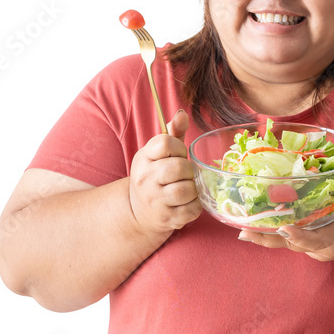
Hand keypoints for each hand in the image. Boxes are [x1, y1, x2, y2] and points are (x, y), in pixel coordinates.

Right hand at [128, 110, 201, 233]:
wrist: (138, 211)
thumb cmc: (155, 176)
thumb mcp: (157, 153)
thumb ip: (172, 133)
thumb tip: (182, 114)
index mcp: (143, 159)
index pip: (165, 143)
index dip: (179, 147)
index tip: (178, 155)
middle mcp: (146, 179)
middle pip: (179, 167)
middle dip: (189, 169)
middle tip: (186, 174)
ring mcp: (155, 201)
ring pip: (186, 190)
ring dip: (193, 188)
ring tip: (188, 187)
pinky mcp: (167, 219)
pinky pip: (192, 209)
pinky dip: (195, 205)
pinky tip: (188, 202)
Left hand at [237, 152, 333, 261]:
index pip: (317, 240)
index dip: (300, 236)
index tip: (284, 229)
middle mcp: (323, 248)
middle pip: (293, 244)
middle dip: (270, 238)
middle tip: (246, 230)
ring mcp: (314, 249)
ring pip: (286, 245)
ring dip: (264, 238)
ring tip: (242, 231)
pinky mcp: (308, 245)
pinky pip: (288, 241)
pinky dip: (271, 234)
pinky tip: (251, 227)